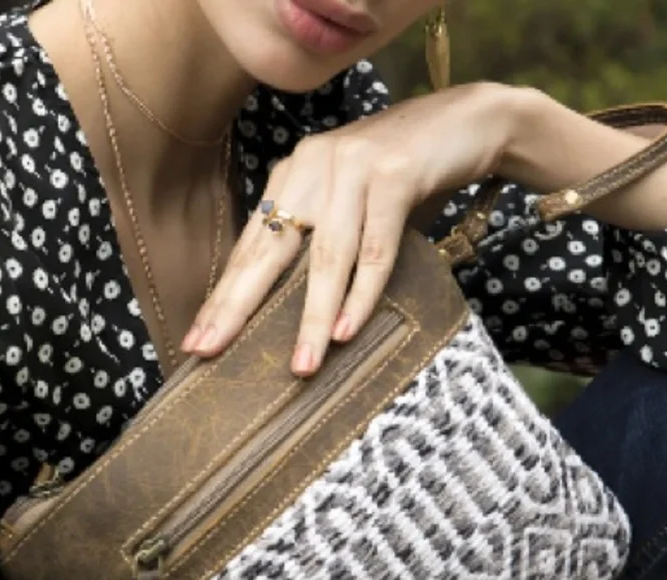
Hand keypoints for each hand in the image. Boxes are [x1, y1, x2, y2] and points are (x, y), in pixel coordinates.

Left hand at [182, 82, 520, 376]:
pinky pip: (375, 250)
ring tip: (301, 366)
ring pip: (326, 258)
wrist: (469, 125)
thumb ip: (319, 240)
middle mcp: (315, 166)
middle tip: (209, 350)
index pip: (251, 246)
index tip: (197, 340)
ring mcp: (354, 168)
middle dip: (236, 306)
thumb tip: (290, 309)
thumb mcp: (350, 206)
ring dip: (311, 318)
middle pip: (270, 250)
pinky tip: (345, 331)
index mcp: (295, 175)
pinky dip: (361, 294)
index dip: (224, 296)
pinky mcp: (395, 176)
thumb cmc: (406, 178)